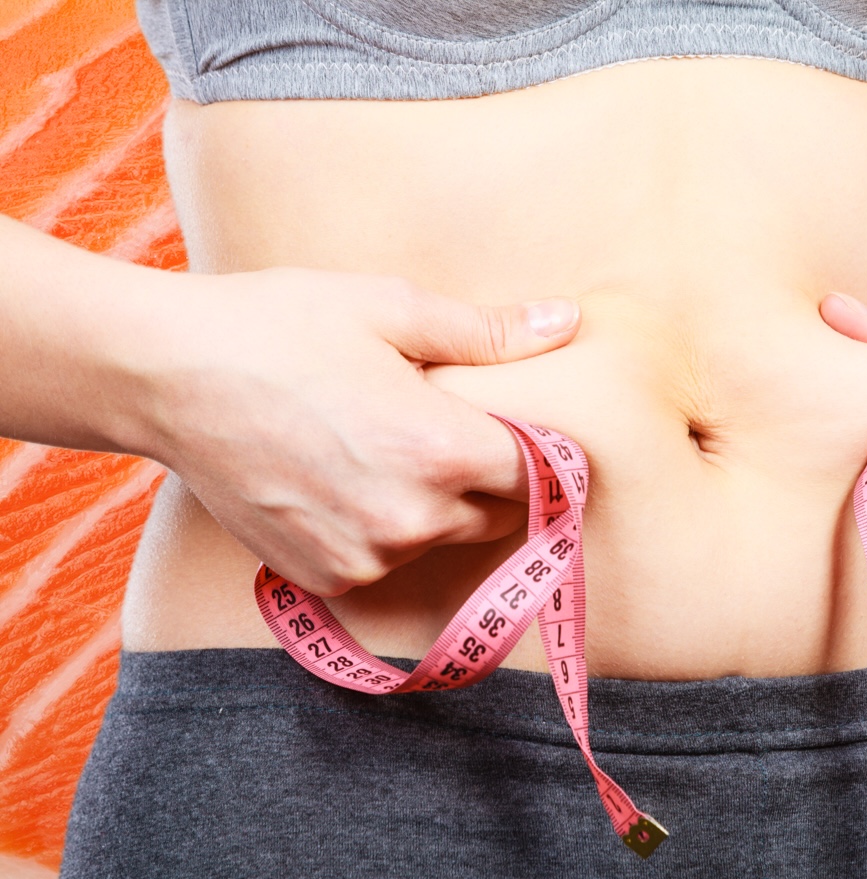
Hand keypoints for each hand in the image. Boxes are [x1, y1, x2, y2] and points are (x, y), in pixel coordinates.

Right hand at [122, 266, 580, 596]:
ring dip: (435, 503)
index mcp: (442, 452)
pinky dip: (382, 529)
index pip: (543, 474)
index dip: (543, 449)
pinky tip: (345, 478)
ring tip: (381, 444)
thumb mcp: (389, 308)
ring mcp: (365, 558)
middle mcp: (411, 520)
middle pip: (500, 513)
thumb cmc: (278, 326)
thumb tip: (565, 323)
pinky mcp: (324, 578)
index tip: (524, 426)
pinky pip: (386, 561)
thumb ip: (487, 331)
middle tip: (443, 425)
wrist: (163, 374)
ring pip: (442, 537)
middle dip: (490, 476)